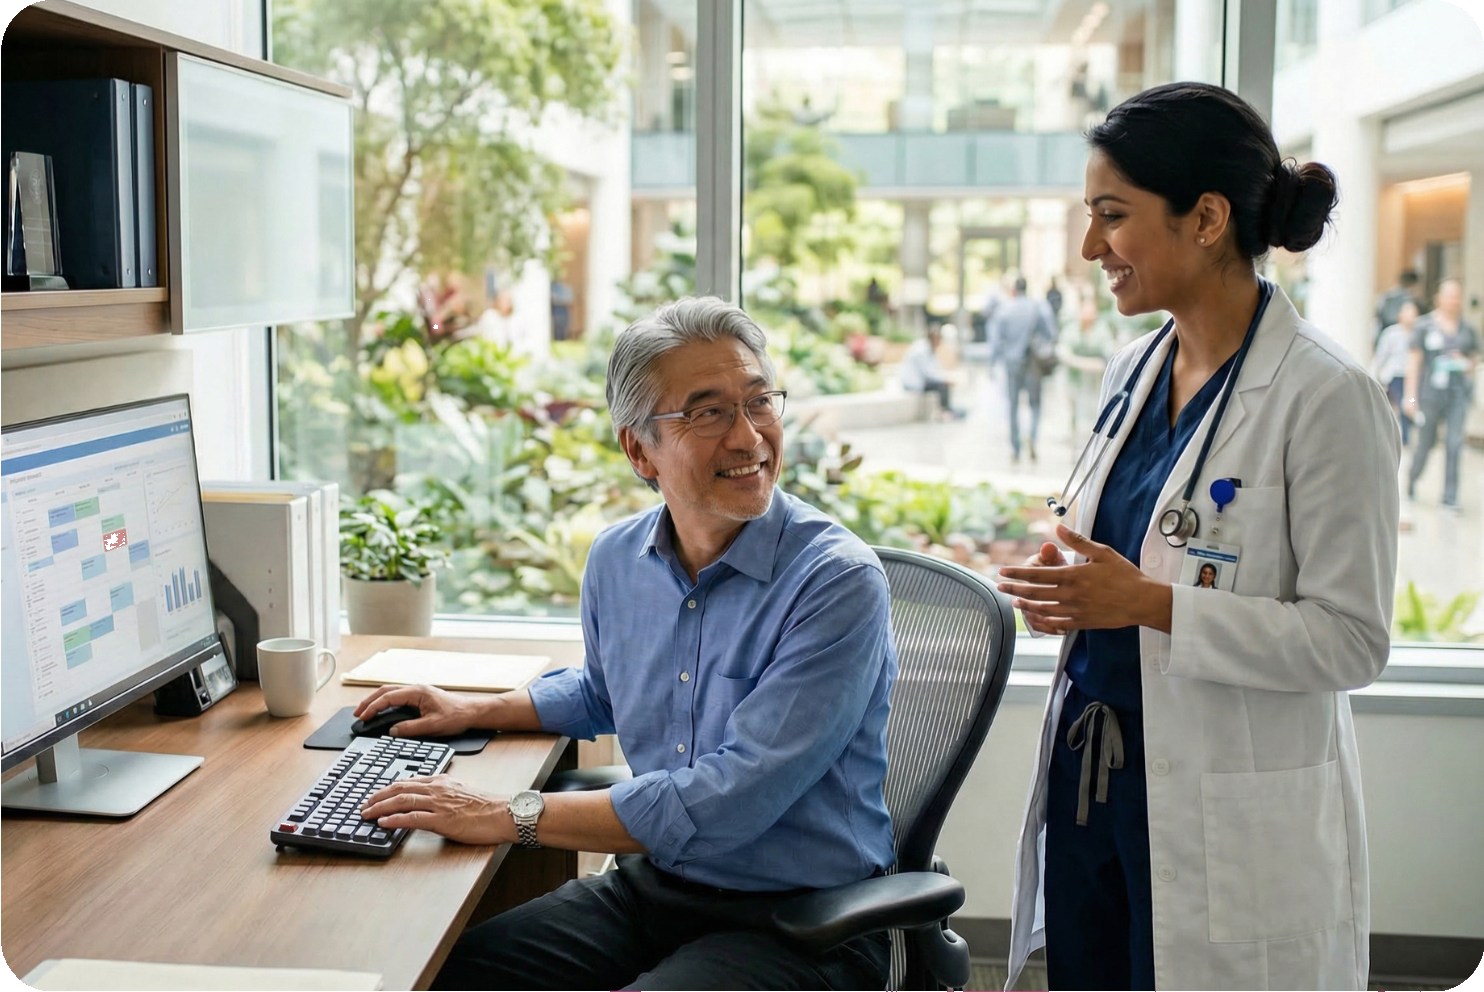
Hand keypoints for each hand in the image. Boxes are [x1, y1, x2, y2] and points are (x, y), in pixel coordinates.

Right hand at [352, 683, 476, 737]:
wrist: (472, 712)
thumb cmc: (457, 716)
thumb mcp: (433, 725)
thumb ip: (411, 728)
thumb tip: (393, 731)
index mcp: (417, 692)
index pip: (388, 697)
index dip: (373, 707)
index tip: (362, 717)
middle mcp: (415, 689)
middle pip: (385, 691)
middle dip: (369, 701)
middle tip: (356, 713)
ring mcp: (417, 692)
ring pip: (390, 692)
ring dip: (376, 700)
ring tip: (364, 712)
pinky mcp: (420, 698)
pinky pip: (397, 697)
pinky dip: (386, 702)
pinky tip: (382, 710)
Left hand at [360, 775, 512, 844]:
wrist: (504, 813)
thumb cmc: (487, 806)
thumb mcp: (462, 792)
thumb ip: (443, 792)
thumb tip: (427, 798)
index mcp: (442, 782)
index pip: (408, 781)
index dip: (388, 788)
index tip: (376, 794)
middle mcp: (437, 789)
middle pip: (399, 788)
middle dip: (378, 797)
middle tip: (364, 804)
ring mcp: (439, 804)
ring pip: (402, 801)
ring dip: (380, 808)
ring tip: (367, 814)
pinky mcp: (442, 821)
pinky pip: (413, 818)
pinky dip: (395, 820)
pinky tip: (383, 823)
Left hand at [995, 524, 1171, 634]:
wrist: (1142, 601)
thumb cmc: (1124, 575)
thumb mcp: (1102, 552)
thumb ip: (1078, 541)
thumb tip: (1059, 527)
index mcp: (1073, 575)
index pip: (1037, 573)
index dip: (1017, 573)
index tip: (1002, 571)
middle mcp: (1070, 594)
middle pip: (1034, 593)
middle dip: (1014, 589)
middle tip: (999, 587)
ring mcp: (1075, 610)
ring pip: (1042, 609)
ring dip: (1025, 606)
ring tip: (1013, 602)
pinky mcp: (1082, 622)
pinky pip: (1057, 624)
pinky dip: (1044, 621)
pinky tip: (1036, 618)